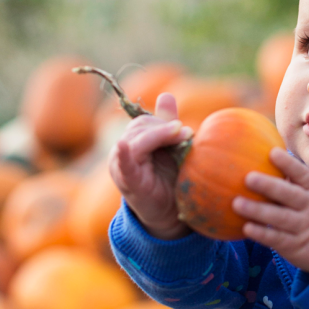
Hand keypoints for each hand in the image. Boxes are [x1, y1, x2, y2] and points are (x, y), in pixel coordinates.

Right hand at [109, 93, 193, 239]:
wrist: (169, 214)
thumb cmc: (169, 180)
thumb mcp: (170, 149)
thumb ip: (166, 124)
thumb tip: (166, 95)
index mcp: (131, 142)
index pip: (143, 122)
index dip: (163, 122)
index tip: (186, 130)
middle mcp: (121, 151)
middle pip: (139, 128)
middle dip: (164, 128)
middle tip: (186, 134)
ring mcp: (121, 166)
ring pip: (135, 140)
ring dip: (159, 136)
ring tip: (180, 137)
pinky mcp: (127, 181)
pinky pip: (124, 165)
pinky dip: (124, 156)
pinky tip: (123, 147)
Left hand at [232, 148, 308, 272]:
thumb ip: (293, 178)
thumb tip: (262, 151)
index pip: (303, 174)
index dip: (288, 164)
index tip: (272, 152)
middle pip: (291, 195)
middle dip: (270, 186)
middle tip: (248, 177)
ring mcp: (303, 227)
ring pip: (281, 218)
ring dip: (259, 211)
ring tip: (237, 203)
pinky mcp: (296, 246)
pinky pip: (278, 239)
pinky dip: (263, 234)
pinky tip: (246, 228)